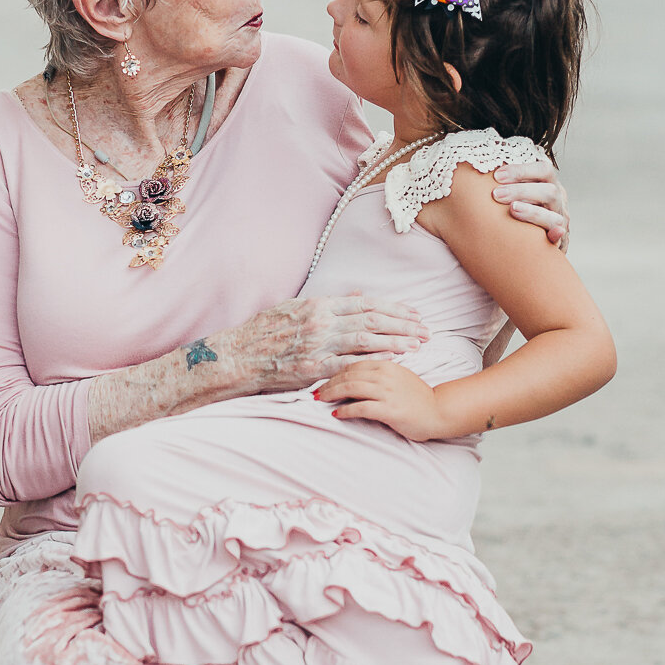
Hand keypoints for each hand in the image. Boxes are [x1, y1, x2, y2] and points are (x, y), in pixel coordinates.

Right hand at [234, 294, 427, 393]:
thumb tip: (357, 296)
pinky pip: (349, 364)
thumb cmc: (265, 332)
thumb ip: (328, 304)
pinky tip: (391, 362)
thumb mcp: (296, 308)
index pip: (366, 304)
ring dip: (395, 342)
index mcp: (320, 305)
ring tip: (417, 345)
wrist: (239, 355)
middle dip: (403, 324)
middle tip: (425, 330)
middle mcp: (322, 322)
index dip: (394, 308)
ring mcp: (319, 345)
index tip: (414, 313)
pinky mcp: (313, 368)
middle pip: (373, 320)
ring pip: (366, 340)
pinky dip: (372, 361)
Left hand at [314, 360, 446, 440]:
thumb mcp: (398, 376)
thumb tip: (354, 377)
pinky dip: (345, 410)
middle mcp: (385, 375)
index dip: (335, 372)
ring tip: (320, 400)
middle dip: (328, 383)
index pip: (353, 364)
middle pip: (348, 374)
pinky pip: (360, 407)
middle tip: (314, 391)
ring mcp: (387, 392)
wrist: (439, 411)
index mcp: (386, 364)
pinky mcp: (389, 410)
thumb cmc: (417, 396)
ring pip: (351, 388)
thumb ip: (378, 373)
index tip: (323, 380)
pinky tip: (336, 413)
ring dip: (332, 394)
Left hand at [493, 160, 568, 250]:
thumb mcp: (514, 189)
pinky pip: (559, 238)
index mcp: (548, 183)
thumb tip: (480, 163)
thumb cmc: (514, 205)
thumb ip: (504, 180)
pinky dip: (556, 235)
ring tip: (512, 209)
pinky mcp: (558, 239)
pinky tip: (552, 233)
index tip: (497, 175)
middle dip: (522, 191)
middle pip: (549, 191)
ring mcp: (559, 219)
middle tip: (497, 194)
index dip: (522, 171)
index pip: (543, 170)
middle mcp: (556, 200)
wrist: (531, 236)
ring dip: (533, 212)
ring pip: (554, 215)